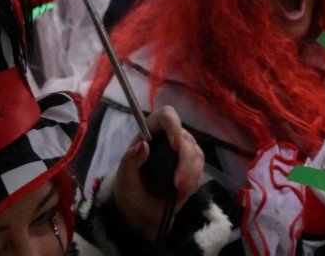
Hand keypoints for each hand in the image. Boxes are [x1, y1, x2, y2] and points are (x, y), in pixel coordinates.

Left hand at [112, 106, 204, 240]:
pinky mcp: (193, 167)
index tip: (174, 145)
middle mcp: (170, 137)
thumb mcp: (124, 178)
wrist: (139, 208)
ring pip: (197, 155)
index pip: (166, 116)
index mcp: (152, 132)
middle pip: (186, 139)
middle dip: (185, 162)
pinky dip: (193, 183)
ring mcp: (184, 152)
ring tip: (178, 193)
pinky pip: (200, 171)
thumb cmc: (129, 188)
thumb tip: (143, 145)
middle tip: (177, 184)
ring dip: (190, 175)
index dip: (173, 126)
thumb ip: (130, 161)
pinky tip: (180, 194)